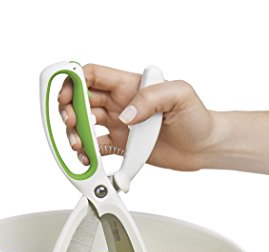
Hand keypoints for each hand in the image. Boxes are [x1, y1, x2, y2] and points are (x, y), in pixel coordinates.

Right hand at [58, 64, 216, 170]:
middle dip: (69, 110)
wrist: (204, 147)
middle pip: (82, 100)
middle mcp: (121, 103)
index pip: (92, 75)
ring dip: (76, 134)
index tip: (65, 96)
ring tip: (79, 145)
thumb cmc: (197, 118)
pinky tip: (89, 159)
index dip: (73, 81)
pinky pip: (97, 147)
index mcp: (130, 86)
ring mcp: (120, 125)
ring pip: (85, 124)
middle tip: (72, 124)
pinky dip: (88, 154)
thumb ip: (151, 98)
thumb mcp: (180, 96)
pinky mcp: (122, 145)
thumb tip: (125, 115)